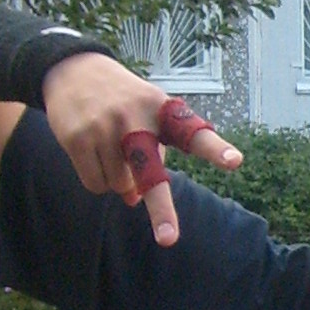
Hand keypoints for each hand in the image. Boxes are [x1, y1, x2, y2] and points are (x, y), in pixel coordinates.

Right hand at [40, 54, 241, 246]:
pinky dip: (97, 181)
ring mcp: (105, 127)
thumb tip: (135, 200)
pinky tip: (91, 153)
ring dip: (117, 181)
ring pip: (119, 186)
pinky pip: (95, 184)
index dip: (216, 149)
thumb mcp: (146, 117)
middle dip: (161, 210)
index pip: (195, 133)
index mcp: (164, 111)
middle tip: (168, 239)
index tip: (235, 162)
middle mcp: (136, 118)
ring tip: (108, 148)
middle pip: (150, 173)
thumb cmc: (123, 103)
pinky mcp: (78, 138)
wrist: (74, 70)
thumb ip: (152, 159)